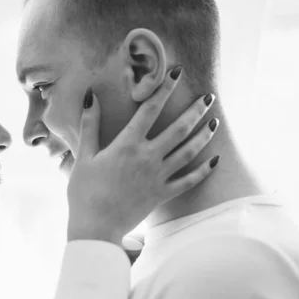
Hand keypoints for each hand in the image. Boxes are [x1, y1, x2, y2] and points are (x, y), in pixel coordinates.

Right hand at [67, 66, 219, 243]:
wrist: (96, 226)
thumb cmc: (85, 191)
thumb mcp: (84, 155)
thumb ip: (90, 125)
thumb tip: (91, 97)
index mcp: (127, 145)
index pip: (150, 110)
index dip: (163, 89)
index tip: (175, 72)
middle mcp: (148, 157)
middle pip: (178, 129)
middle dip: (195, 111)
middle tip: (209, 97)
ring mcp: (158, 177)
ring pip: (189, 152)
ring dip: (204, 136)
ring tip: (214, 122)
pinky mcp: (162, 194)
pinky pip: (189, 181)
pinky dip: (203, 171)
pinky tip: (214, 161)